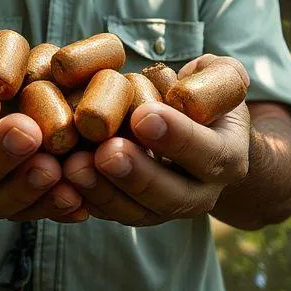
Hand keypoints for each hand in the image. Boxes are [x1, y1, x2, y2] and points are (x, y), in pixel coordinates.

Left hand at [64, 54, 251, 225]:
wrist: (200, 133)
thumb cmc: (206, 95)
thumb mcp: (224, 76)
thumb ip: (218, 77)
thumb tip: (184, 94)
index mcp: (228, 156)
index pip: (208, 153)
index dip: (178, 137)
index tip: (143, 116)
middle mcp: (201, 192)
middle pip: (173, 196)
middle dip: (137, 175)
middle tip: (106, 152)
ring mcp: (166, 209)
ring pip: (138, 213)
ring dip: (104, 192)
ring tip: (74, 167)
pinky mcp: (135, 213)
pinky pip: (111, 215)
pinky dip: (85, 200)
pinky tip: (62, 180)